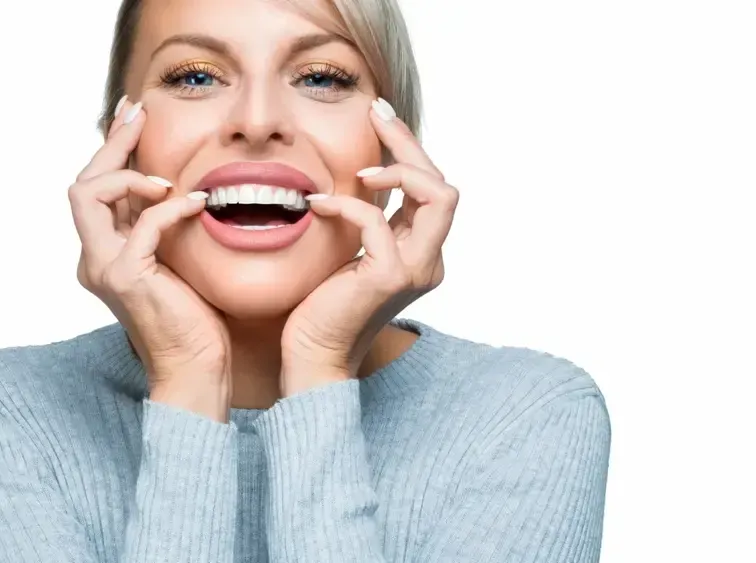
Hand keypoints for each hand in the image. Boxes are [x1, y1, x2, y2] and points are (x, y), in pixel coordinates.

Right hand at [69, 97, 231, 420]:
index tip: (133, 116)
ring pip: (87, 195)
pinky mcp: (126, 278)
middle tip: (138, 114)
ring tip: (166, 180)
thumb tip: (171, 182)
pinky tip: (197, 203)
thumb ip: (161, 224)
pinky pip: (142, 224)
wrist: (197, 368)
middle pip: (82, 184)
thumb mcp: (174, 257)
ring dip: (128, 175)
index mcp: (104, 252)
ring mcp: (104, 268)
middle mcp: (94, 258)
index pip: (95, 188)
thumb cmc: (194, 318)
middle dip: (112, 144)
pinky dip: (169, 208)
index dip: (111, 148)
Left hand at [280, 98, 459, 394]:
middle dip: (409, 144)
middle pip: (443, 184)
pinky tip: (318, 204)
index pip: (432, 189)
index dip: (409, 149)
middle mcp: (429, 260)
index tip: (380, 117)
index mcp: (421, 252)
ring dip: (398, 170)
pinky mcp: (389, 277)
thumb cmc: (323, 305)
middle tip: (376, 113)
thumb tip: (364, 177)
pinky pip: (377, 221)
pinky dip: (349, 205)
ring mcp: (415, 269)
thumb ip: (370, 221)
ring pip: (437, 196)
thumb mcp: (353, 251)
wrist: (312, 353)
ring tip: (359, 171)